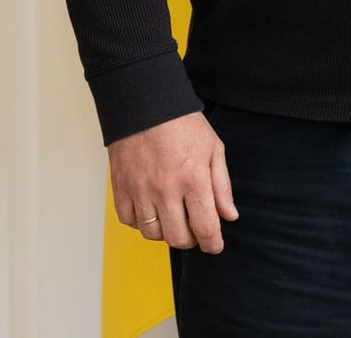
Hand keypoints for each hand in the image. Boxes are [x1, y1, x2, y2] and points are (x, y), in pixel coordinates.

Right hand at [107, 111, 238, 252]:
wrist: (145, 104)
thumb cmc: (183, 124)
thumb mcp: (214, 149)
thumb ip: (222, 186)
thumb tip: (229, 216)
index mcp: (194, 179)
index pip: (205, 227)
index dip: (213, 243)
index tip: (215, 246)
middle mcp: (166, 189)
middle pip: (178, 238)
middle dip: (191, 241)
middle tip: (195, 231)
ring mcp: (141, 191)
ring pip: (153, 234)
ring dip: (166, 233)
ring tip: (174, 219)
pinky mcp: (121, 188)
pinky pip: (129, 221)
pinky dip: (141, 223)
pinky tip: (152, 210)